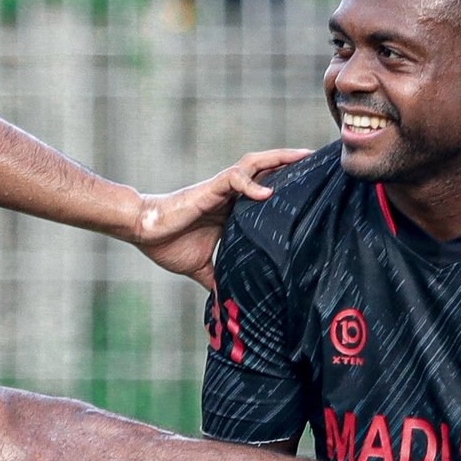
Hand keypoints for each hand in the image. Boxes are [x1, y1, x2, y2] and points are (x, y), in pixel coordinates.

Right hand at [131, 147, 310, 288]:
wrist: (143, 231)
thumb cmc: (168, 244)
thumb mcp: (201, 267)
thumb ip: (218, 279)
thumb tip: (228, 304)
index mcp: (232, 210)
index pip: (265, 191)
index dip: (287, 187)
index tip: (311, 191)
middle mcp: (230, 195)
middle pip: (266, 170)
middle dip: (291, 163)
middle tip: (316, 160)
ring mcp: (221, 190)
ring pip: (254, 164)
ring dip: (278, 158)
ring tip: (301, 157)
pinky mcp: (209, 189)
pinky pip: (234, 179)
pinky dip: (251, 184)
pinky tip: (266, 192)